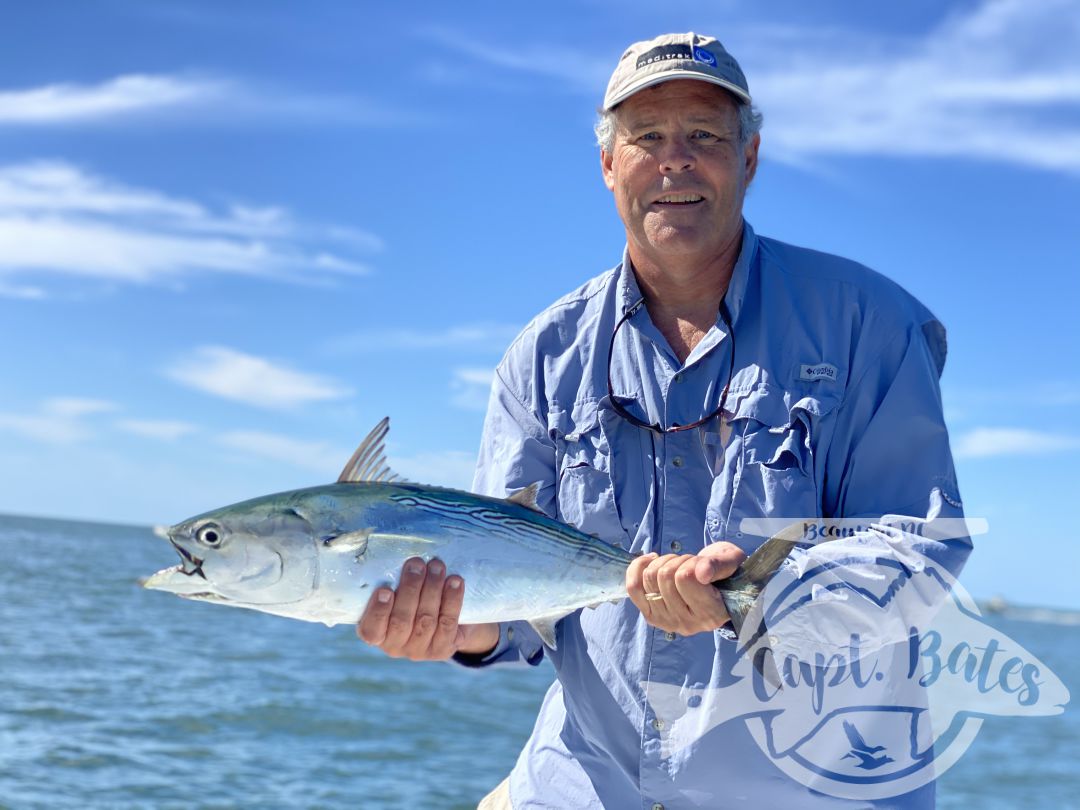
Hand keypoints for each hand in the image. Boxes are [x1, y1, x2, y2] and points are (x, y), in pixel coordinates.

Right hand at [356, 557, 499, 660]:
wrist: (445, 619)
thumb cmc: (411, 598)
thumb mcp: (396, 592)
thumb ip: (391, 581)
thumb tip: (394, 549)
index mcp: (375, 633)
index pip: (371, 629)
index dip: (378, 611)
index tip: (384, 589)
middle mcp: (394, 646)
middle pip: (401, 621)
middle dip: (410, 589)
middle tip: (416, 563)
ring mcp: (419, 650)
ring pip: (426, 620)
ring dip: (432, 589)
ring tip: (436, 566)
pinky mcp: (443, 649)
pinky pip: (448, 623)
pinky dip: (453, 600)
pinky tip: (455, 581)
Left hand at [626, 542, 746, 635]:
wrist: (716, 586)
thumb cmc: (724, 571)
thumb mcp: (729, 561)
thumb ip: (718, 566)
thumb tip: (702, 573)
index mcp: (711, 614)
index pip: (685, 578)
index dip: (691, 562)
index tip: (702, 564)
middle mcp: (687, 624)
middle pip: (664, 576)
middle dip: (677, 560)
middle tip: (690, 563)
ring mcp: (666, 622)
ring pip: (649, 578)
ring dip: (662, 562)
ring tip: (677, 566)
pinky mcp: (651, 617)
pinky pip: (633, 588)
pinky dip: (638, 567)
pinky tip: (652, 560)